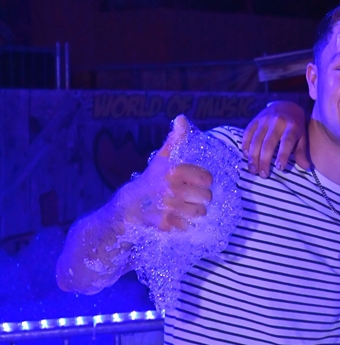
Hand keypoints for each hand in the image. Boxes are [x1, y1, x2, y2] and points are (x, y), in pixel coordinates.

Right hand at [118, 115, 211, 231]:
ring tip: (183, 208)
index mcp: (174, 170)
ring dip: (194, 211)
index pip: (207, 178)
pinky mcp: (166, 224)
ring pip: (201, 212)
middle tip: (188, 197)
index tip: (194, 183)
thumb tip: (182, 118)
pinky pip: (189, 225)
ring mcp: (169, 207)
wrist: (127, 208)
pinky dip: (184, 224)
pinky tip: (175, 218)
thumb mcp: (161, 158)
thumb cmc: (149, 181)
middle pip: (207, 196)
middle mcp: (172, 188)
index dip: (203, 181)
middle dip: (200, 198)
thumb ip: (175, 140)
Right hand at [242, 102, 308, 174]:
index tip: (279, 168)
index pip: (287, 142)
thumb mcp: (302, 137)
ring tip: (253, 170)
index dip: (282, 155)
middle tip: (263, 175)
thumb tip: (305, 167)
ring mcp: (265, 119)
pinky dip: (246, 145)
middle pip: (268, 143)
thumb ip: (301, 152)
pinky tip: (246, 155)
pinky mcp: (255, 119)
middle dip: (264, 160)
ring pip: (256, 139)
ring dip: (253, 156)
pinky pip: (248, 132)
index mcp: (292, 126)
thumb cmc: (296, 125)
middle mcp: (278, 121)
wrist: (286, 105)